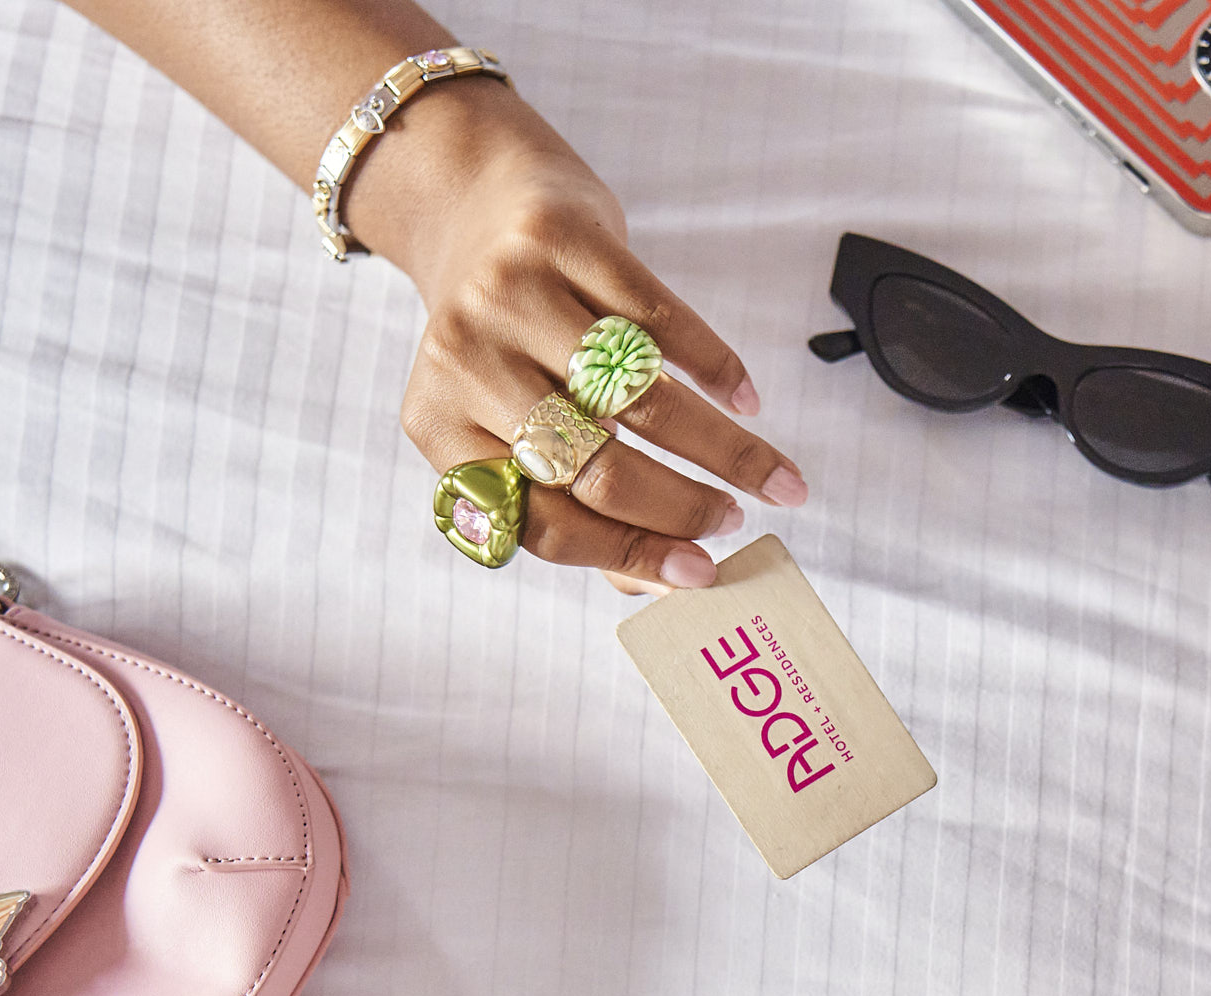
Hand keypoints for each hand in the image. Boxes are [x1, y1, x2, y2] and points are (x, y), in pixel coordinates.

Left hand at [351, 82, 804, 590]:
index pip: (546, 523)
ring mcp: (510, 296)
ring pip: (640, 399)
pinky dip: (716, 367)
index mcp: (441, 429)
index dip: (631, 554)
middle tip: (737, 521)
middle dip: (685, 509)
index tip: (700, 571)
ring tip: (770, 476)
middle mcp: (465, 364)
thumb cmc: (506, 334)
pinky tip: (746, 399)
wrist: (470, 200)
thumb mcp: (509, 417)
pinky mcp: (559, 238)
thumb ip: (575, 503)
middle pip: (597, 467)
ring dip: (722, 449)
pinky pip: (660, 318)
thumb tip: (667, 580)